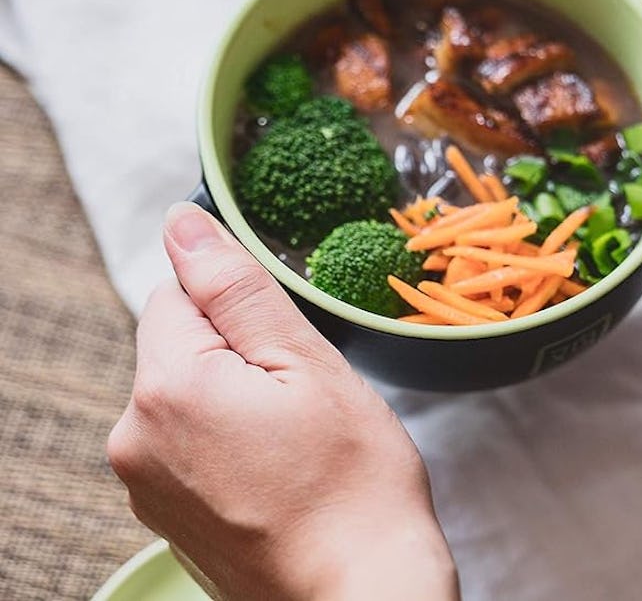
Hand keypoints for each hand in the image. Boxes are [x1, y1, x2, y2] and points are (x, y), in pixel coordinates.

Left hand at [107, 203, 458, 600]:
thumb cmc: (351, 482)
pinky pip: (186, 437)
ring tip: (290, 436)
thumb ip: (234, 286)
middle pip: (178, 341)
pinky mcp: (164, 512)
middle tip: (297, 394)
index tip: (281, 342)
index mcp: (167, 387)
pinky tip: (273, 466)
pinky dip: (224, 434)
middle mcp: (134, 437)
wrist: (361, 598)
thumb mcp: (304, 362)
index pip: (180, 292)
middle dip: (235, 349)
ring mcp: (144, 483)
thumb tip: (181, 223)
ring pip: (186, 388)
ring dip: (232, 392)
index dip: (239, 307)